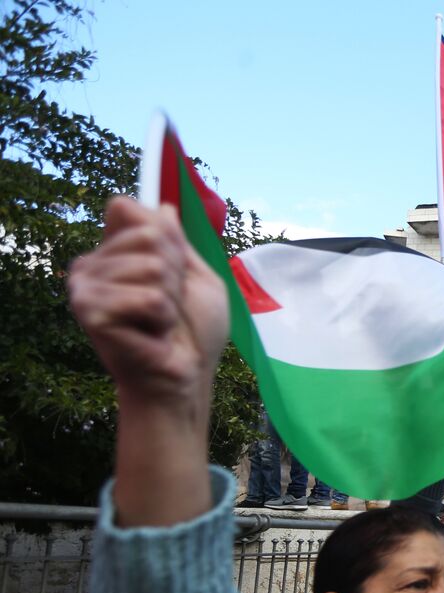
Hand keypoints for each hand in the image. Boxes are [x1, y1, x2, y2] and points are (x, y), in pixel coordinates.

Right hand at [67, 198, 228, 410]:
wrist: (186, 375)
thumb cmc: (194, 332)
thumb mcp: (198, 277)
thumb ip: (177, 243)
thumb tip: (163, 206)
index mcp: (113, 253)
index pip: (127, 209)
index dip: (166, 239)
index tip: (174, 271)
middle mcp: (91, 264)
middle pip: (150, 237)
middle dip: (175, 274)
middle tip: (168, 305)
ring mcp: (85, 287)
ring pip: (153, 267)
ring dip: (170, 299)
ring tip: (159, 321)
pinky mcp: (91, 312)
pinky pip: (149, 298)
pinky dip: (163, 318)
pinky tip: (150, 334)